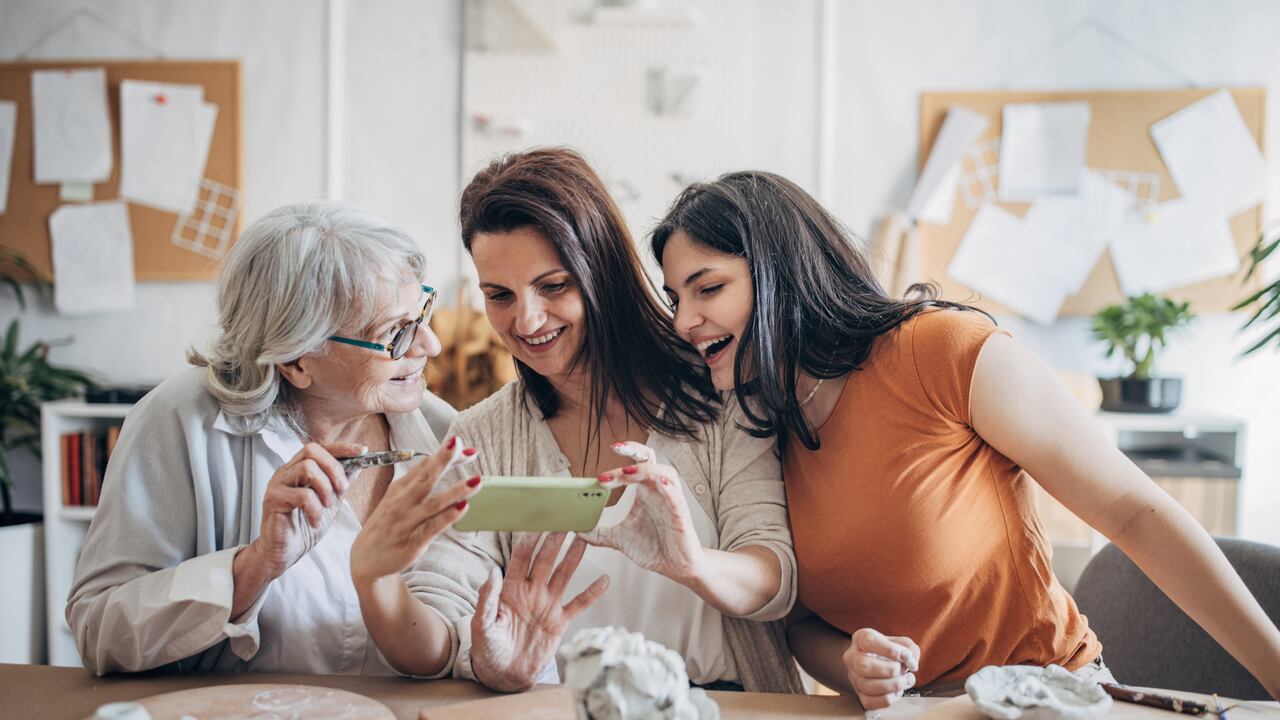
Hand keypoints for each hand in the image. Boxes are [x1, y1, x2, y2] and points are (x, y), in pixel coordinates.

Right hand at [250, 441, 364, 578]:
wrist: (284, 553)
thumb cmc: (303, 528)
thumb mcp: (329, 503)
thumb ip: (340, 484)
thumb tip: (358, 465)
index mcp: (298, 469)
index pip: (320, 448)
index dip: (342, 448)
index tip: (363, 451)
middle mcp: (286, 472)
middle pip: (311, 450)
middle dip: (334, 468)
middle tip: (342, 490)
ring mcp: (277, 484)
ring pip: (307, 468)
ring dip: (325, 488)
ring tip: (327, 507)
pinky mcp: (272, 499)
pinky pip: (302, 495)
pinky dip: (315, 509)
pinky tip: (315, 521)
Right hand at [350, 436, 480, 587]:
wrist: (365, 559)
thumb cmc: (386, 525)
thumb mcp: (396, 499)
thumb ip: (417, 481)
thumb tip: (438, 459)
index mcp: (399, 489)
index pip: (424, 466)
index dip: (444, 455)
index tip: (464, 446)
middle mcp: (401, 503)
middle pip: (426, 478)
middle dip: (443, 460)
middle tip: (459, 444)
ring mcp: (406, 523)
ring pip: (433, 503)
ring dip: (455, 491)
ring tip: (476, 481)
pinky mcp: (411, 543)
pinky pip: (431, 528)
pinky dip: (447, 517)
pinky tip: (462, 507)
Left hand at [470, 532, 609, 691]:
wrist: (504, 675)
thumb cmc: (487, 648)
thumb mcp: (481, 624)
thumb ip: (487, 598)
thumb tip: (493, 571)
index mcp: (511, 588)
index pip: (521, 557)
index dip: (529, 539)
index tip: (537, 520)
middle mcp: (531, 591)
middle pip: (546, 560)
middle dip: (555, 540)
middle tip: (566, 519)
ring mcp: (547, 604)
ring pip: (564, 575)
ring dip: (574, 557)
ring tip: (585, 537)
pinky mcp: (560, 622)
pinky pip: (579, 604)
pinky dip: (592, 593)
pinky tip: (605, 579)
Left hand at [578, 441, 705, 580]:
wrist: (675, 566)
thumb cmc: (655, 547)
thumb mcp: (619, 539)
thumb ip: (598, 533)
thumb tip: (577, 530)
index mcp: (644, 492)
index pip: (633, 465)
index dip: (617, 464)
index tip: (599, 476)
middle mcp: (658, 491)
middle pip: (649, 459)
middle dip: (633, 451)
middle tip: (615, 449)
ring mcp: (671, 501)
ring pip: (664, 472)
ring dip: (646, 469)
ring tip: (627, 471)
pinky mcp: (681, 516)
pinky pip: (676, 497)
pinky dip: (669, 489)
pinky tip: (660, 484)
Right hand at [844, 628, 919, 709]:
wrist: (880, 665)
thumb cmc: (891, 653)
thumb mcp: (901, 643)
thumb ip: (909, 648)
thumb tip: (910, 660)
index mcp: (860, 639)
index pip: (869, 641)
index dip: (889, 649)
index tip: (905, 655)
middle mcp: (852, 657)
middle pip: (864, 666)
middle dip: (890, 670)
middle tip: (904, 669)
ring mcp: (854, 677)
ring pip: (868, 686)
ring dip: (894, 685)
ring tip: (907, 680)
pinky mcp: (859, 695)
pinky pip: (870, 702)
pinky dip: (889, 698)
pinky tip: (897, 691)